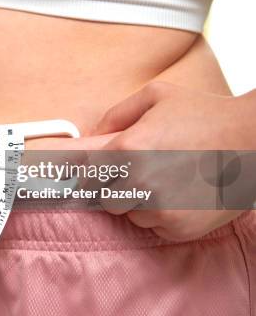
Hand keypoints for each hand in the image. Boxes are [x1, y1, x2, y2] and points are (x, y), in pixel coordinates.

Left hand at [91, 81, 255, 240]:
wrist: (254, 139)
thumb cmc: (204, 113)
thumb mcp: (155, 96)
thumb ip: (116, 115)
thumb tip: (91, 136)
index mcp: (126, 149)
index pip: (88, 174)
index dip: (95, 172)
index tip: (105, 170)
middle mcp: (139, 182)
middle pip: (106, 199)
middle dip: (118, 188)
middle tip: (142, 173)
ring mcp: (159, 209)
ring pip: (131, 215)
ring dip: (140, 203)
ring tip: (167, 181)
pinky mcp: (178, 229)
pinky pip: (155, 228)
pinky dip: (162, 216)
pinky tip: (181, 195)